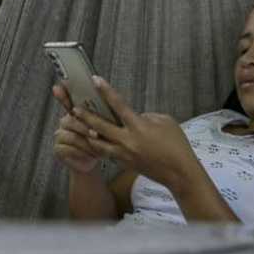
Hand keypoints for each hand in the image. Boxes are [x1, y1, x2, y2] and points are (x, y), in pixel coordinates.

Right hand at [52, 83, 101, 173]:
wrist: (91, 161)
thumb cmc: (100, 142)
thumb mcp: (105, 127)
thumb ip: (104, 115)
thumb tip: (112, 101)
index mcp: (76, 112)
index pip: (69, 100)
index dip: (63, 93)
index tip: (60, 86)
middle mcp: (65, 121)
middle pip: (72, 120)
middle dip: (85, 128)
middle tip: (96, 134)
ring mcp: (60, 135)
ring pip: (72, 136)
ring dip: (86, 143)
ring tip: (98, 149)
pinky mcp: (58, 149)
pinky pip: (69, 149)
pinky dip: (82, 152)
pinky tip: (91, 155)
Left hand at [74, 77, 200, 189]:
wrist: (179, 173)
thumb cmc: (176, 144)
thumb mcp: (164, 121)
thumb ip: (145, 116)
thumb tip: (133, 116)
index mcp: (139, 127)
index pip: (118, 105)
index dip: (106, 91)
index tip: (96, 80)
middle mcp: (128, 140)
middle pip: (100, 126)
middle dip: (86, 116)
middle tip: (74, 108)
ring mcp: (124, 154)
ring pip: (98, 143)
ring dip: (87, 134)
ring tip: (77, 126)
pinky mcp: (124, 163)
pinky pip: (106, 152)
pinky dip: (98, 146)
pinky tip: (92, 141)